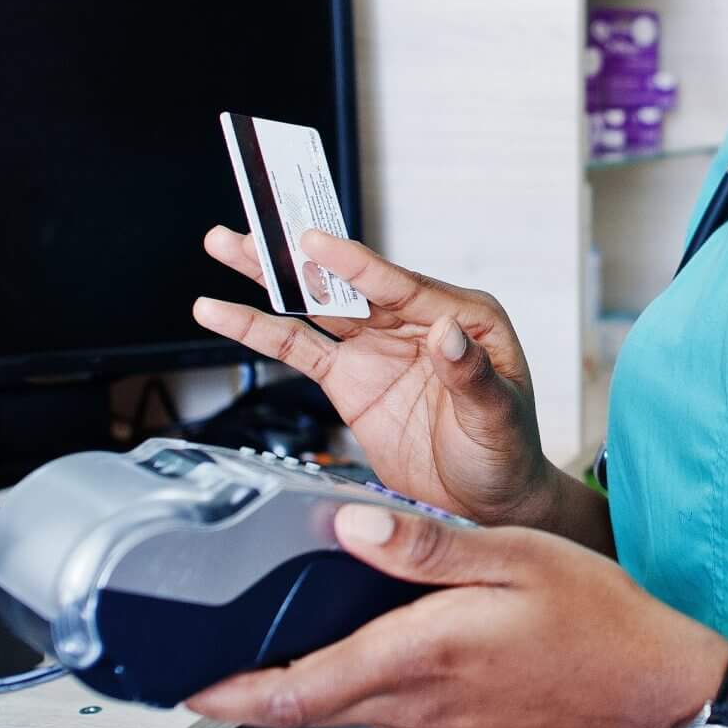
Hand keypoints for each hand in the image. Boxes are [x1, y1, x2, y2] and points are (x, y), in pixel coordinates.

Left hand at [185, 503, 727, 727]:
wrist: (661, 689)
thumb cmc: (601, 619)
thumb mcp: (511, 556)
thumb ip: (421, 545)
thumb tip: (345, 524)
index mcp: (421, 659)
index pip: (293, 692)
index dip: (224, 695)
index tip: (179, 688)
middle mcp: (419, 714)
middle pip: (315, 698)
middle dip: (279, 669)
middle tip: (261, 626)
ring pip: (362, 703)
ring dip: (355, 664)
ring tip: (395, 614)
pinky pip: (403, 717)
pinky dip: (399, 681)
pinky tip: (441, 644)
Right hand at [193, 227, 558, 525]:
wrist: (486, 505)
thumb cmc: (507, 454)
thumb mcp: (499, 416)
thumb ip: (472, 375)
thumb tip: (447, 332)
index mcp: (463, 317)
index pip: (402, 285)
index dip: (355, 264)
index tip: (316, 241)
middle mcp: (416, 322)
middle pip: (351, 283)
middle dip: (301, 254)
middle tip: (260, 221)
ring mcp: (378, 349)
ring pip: (318, 304)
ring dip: (271, 277)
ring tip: (225, 245)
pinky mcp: (349, 380)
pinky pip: (298, 349)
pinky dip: (258, 330)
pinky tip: (221, 312)